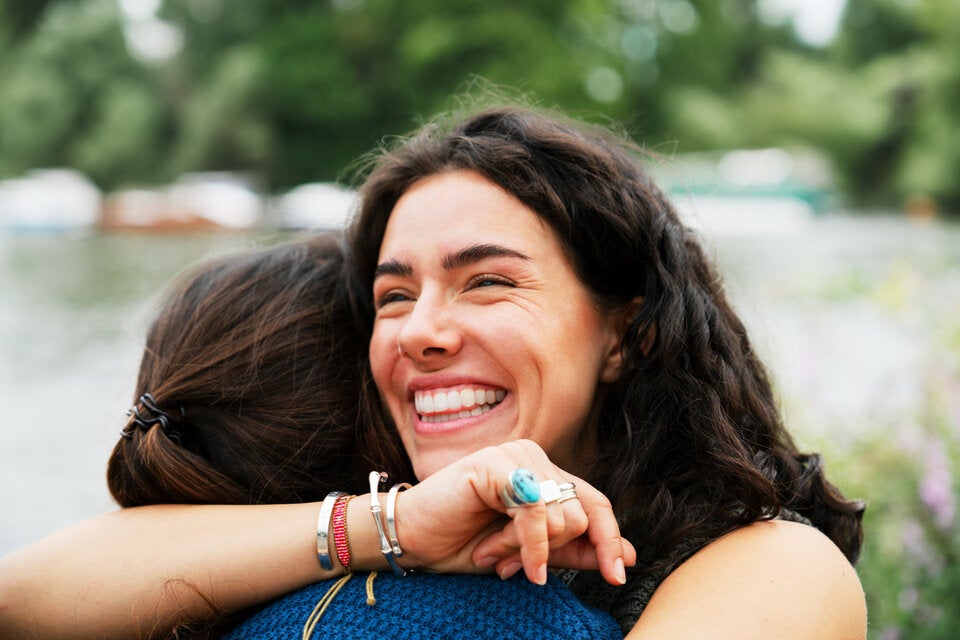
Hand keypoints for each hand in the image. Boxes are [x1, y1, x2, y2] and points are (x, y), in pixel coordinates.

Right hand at [394, 439, 634, 584]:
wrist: (411, 540)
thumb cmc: (463, 544)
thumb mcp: (529, 555)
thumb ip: (575, 551)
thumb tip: (629, 554)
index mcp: (544, 475)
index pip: (595, 504)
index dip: (610, 540)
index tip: (617, 576)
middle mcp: (534, 458)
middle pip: (581, 515)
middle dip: (550, 554)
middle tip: (512, 568)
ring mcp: (516, 455)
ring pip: (560, 517)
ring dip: (526, 551)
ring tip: (492, 555)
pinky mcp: (496, 464)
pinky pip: (534, 512)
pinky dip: (524, 545)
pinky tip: (496, 558)